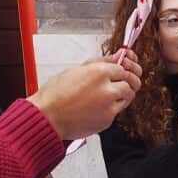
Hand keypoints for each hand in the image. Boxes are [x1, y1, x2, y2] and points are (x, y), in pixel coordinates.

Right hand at [28, 57, 142, 139]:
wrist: (47, 117)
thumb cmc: (56, 94)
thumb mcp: (76, 70)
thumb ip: (100, 62)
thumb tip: (116, 57)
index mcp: (99, 72)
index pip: (122, 68)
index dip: (119, 70)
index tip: (116, 72)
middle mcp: (107, 89)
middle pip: (130, 82)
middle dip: (125, 81)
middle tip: (119, 83)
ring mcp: (109, 106)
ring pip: (128, 97)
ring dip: (121, 95)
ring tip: (107, 95)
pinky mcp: (108, 120)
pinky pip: (117, 111)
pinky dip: (111, 108)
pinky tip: (98, 106)